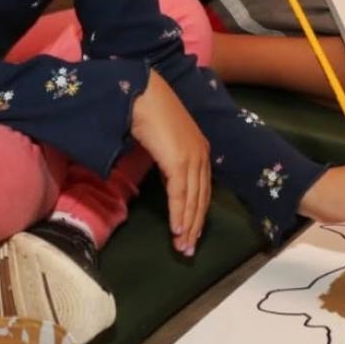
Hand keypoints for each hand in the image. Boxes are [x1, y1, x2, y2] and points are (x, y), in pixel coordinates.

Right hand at [130, 71, 210, 254]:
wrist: (142, 93)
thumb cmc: (147, 114)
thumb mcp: (164, 143)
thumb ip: (169, 163)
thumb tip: (168, 184)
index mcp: (199, 150)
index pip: (203, 190)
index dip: (197, 214)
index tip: (191, 234)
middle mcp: (201, 155)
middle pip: (201, 199)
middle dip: (195, 226)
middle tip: (188, 250)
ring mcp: (192, 157)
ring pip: (193, 200)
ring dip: (188, 226)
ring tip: (182, 246)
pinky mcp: (179, 160)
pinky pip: (180, 193)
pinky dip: (179, 213)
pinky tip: (176, 228)